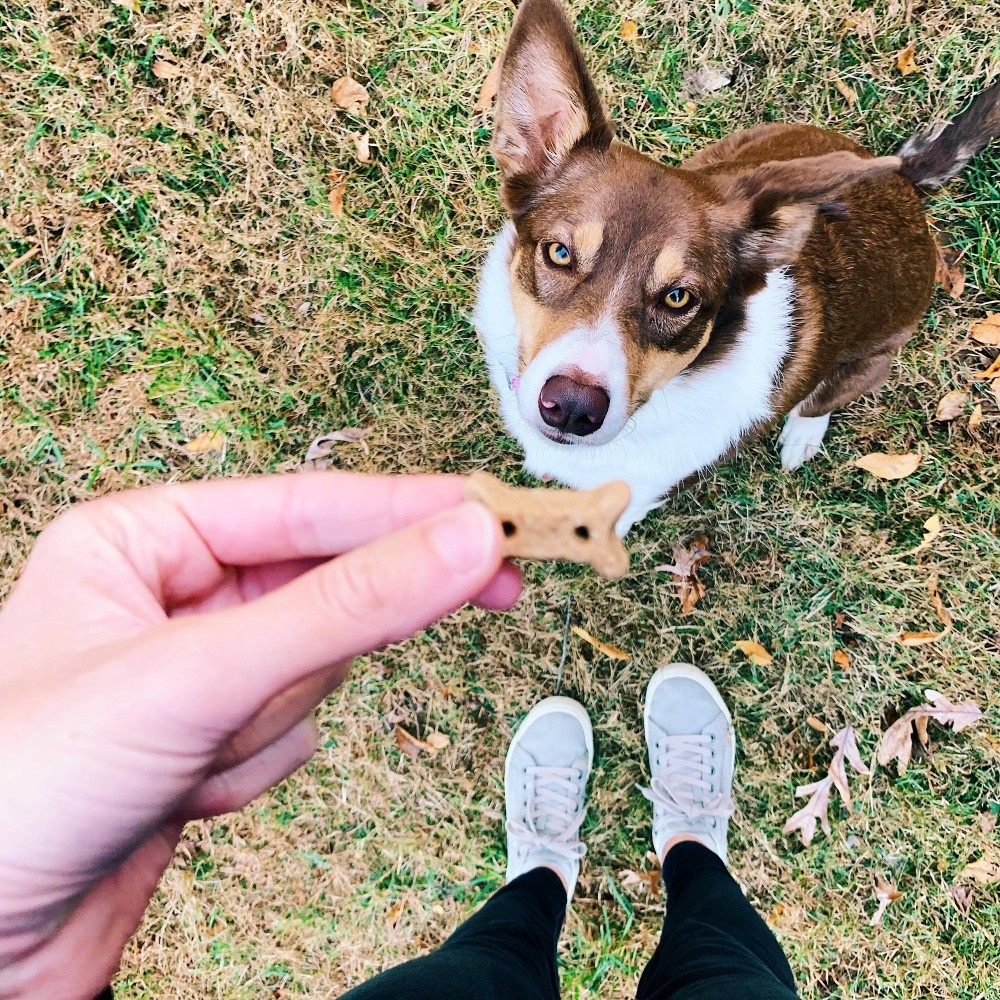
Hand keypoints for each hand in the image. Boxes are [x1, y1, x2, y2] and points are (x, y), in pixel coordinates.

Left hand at [0, 472, 517, 998]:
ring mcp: (198, 672)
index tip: (491, 513)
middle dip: (354, 619)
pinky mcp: (214, 739)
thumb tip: (458, 543)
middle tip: (494, 580)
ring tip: (195, 755)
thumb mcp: (195, 675)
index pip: (305, 508)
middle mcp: (172, 595)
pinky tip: (184, 794)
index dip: (406, 511)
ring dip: (268, 720)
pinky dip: (253, 769)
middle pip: (321, 583)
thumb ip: (342, 607)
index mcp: (141, 539)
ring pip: (313, 666)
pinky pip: (293, 730)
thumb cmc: (17, 788)